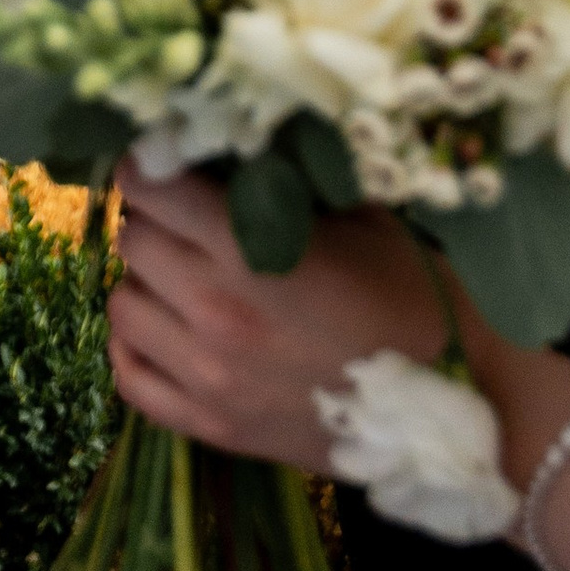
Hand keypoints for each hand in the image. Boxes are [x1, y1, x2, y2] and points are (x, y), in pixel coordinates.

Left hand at [108, 166, 452, 467]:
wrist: (447, 404)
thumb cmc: (405, 296)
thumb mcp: (356, 218)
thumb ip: (284, 181)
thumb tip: (228, 141)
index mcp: (251, 253)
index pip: (151, 187)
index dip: (152, 163)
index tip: (165, 158)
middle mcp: (216, 314)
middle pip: (135, 239)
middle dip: (154, 218)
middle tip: (186, 217)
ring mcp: (207, 379)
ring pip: (122, 304)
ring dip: (145, 282)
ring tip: (184, 277)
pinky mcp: (210, 429)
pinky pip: (130, 379)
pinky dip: (137, 347)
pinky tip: (168, 330)